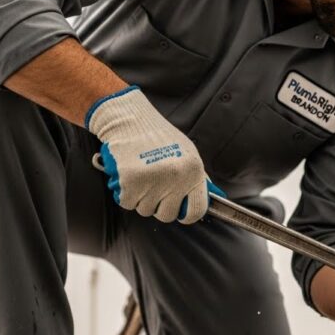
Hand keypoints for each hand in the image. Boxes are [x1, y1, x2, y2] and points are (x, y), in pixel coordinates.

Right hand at [86, 86, 213, 223]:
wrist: (129, 119)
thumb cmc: (157, 135)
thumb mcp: (186, 152)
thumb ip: (197, 177)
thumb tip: (210, 198)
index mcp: (193, 170)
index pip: (196, 211)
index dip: (185, 213)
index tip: (178, 208)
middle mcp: (175, 177)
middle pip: (167, 215)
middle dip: (158, 205)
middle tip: (152, 185)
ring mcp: (152, 181)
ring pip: (145, 210)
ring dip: (140, 197)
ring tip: (141, 174)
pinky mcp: (130, 182)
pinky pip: (127, 203)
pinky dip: (124, 193)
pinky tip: (128, 175)